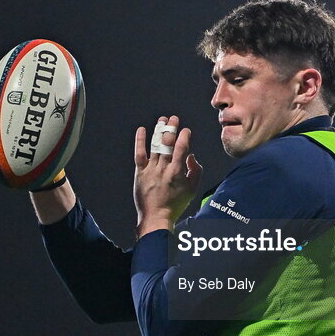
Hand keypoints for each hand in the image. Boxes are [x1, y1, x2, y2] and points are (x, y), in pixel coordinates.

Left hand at [134, 115, 202, 236]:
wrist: (156, 217)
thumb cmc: (175, 204)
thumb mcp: (192, 189)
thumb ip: (195, 171)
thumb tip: (191, 156)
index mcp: (177, 172)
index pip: (182, 148)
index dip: (185, 136)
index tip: (187, 130)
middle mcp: (163, 168)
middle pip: (167, 143)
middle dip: (172, 128)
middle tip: (174, 118)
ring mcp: (150, 169)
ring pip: (155, 146)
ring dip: (159, 131)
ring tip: (162, 119)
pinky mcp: (140, 172)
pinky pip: (139, 154)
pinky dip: (140, 141)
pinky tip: (142, 129)